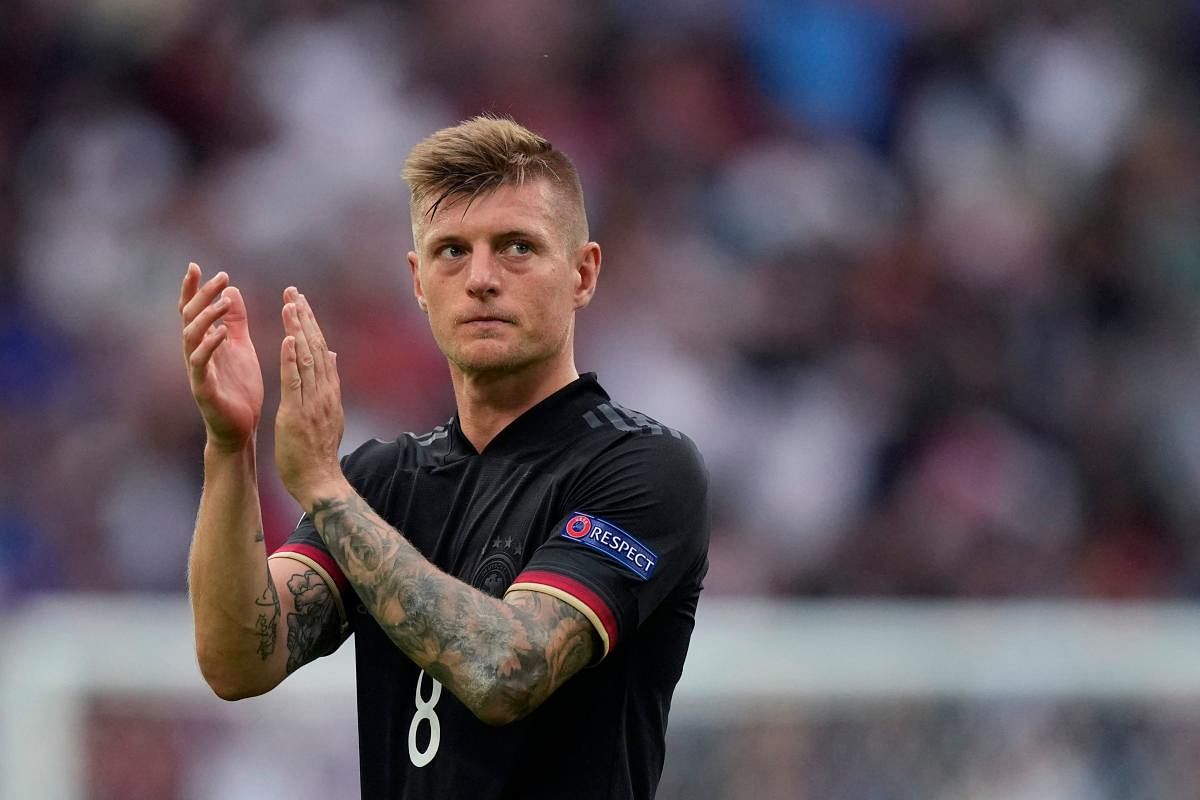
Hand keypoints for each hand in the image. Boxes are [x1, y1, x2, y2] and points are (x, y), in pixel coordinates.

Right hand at [179, 263, 263, 450]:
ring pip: (191, 337)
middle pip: (190, 318)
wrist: (241, 427)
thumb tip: (231, 290)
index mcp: (204, 343)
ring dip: (207, 317)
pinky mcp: (202, 388)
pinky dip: (210, 346)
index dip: (193, 289)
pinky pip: (200, 364)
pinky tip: (222, 332)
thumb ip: (236, 320)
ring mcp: (196, 371)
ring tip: (223, 301)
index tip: (196, 266)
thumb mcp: (241, 346)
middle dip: (203, 295)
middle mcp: (195, 353)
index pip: (193, 310)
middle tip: (220, 277)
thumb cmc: (239, 387)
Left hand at [275, 287, 346, 508]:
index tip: (301, 303)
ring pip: (306, 359)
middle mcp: (324, 391)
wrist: (320, 480)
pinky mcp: (297, 413)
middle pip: (315, 347)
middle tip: (294, 292)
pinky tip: (287, 339)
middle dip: (304, 318)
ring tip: (290, 305)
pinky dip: (290, 359)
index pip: (321, 350)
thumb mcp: (329, 412)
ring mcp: (312, 402)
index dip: (311, 325)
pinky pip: (294, 382)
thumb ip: (329, 383)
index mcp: (329, 390)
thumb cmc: (318, 451)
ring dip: (297, 330)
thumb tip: (332, 356)